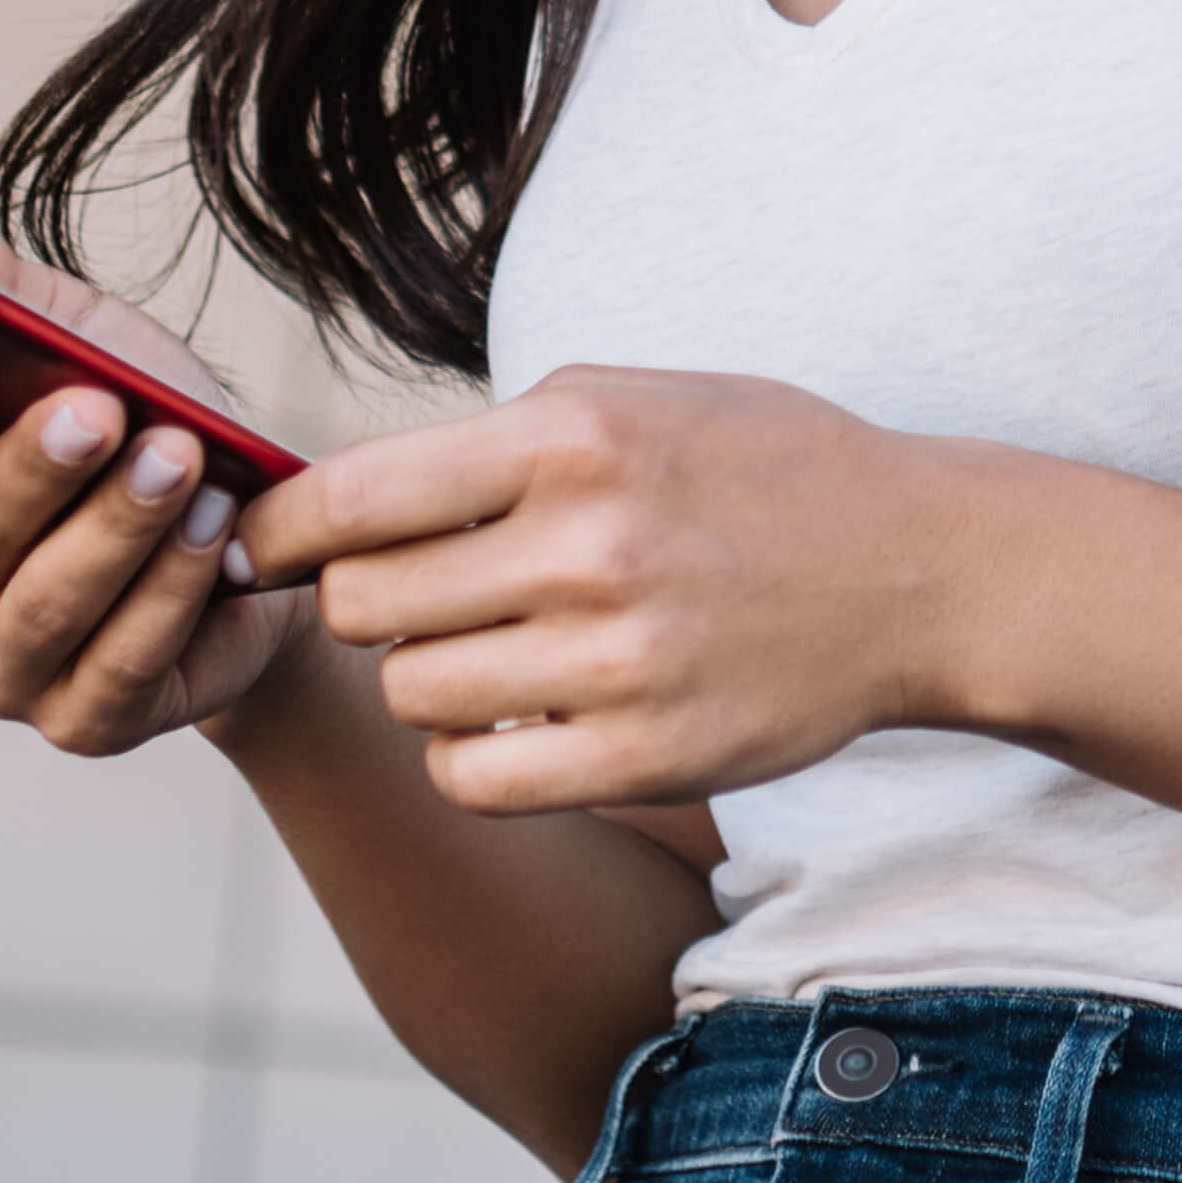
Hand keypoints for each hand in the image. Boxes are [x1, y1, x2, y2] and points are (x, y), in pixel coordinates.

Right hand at [0, 240, 306, 755]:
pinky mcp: (84, 718)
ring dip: (121, 523)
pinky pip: (122, 657)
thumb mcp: (92, 343)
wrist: (260, 547)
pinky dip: (174, 586)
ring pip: (48, 598)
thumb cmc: (149, 436)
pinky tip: (214, 528)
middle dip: (32, 465)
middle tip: (100, 407)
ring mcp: (2, 664)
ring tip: (183, 459)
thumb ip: (19, 300)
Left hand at [235, 366, 977, 813]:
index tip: (261, 551)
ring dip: (427, 680)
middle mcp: (588, 547)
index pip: (351, 497)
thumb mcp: (632, 401)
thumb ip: (490, 441)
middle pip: (366, 606)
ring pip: (413, 696)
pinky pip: (472, 781)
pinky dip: (470, 759)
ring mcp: (619, 661)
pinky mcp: (646, 756)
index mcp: (572, 436)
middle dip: (368, 603)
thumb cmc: (760, 469)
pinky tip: (517, 721)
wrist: (919, 568)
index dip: (278, 532)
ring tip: (493, 651)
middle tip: (418, 597)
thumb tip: (328, 501)